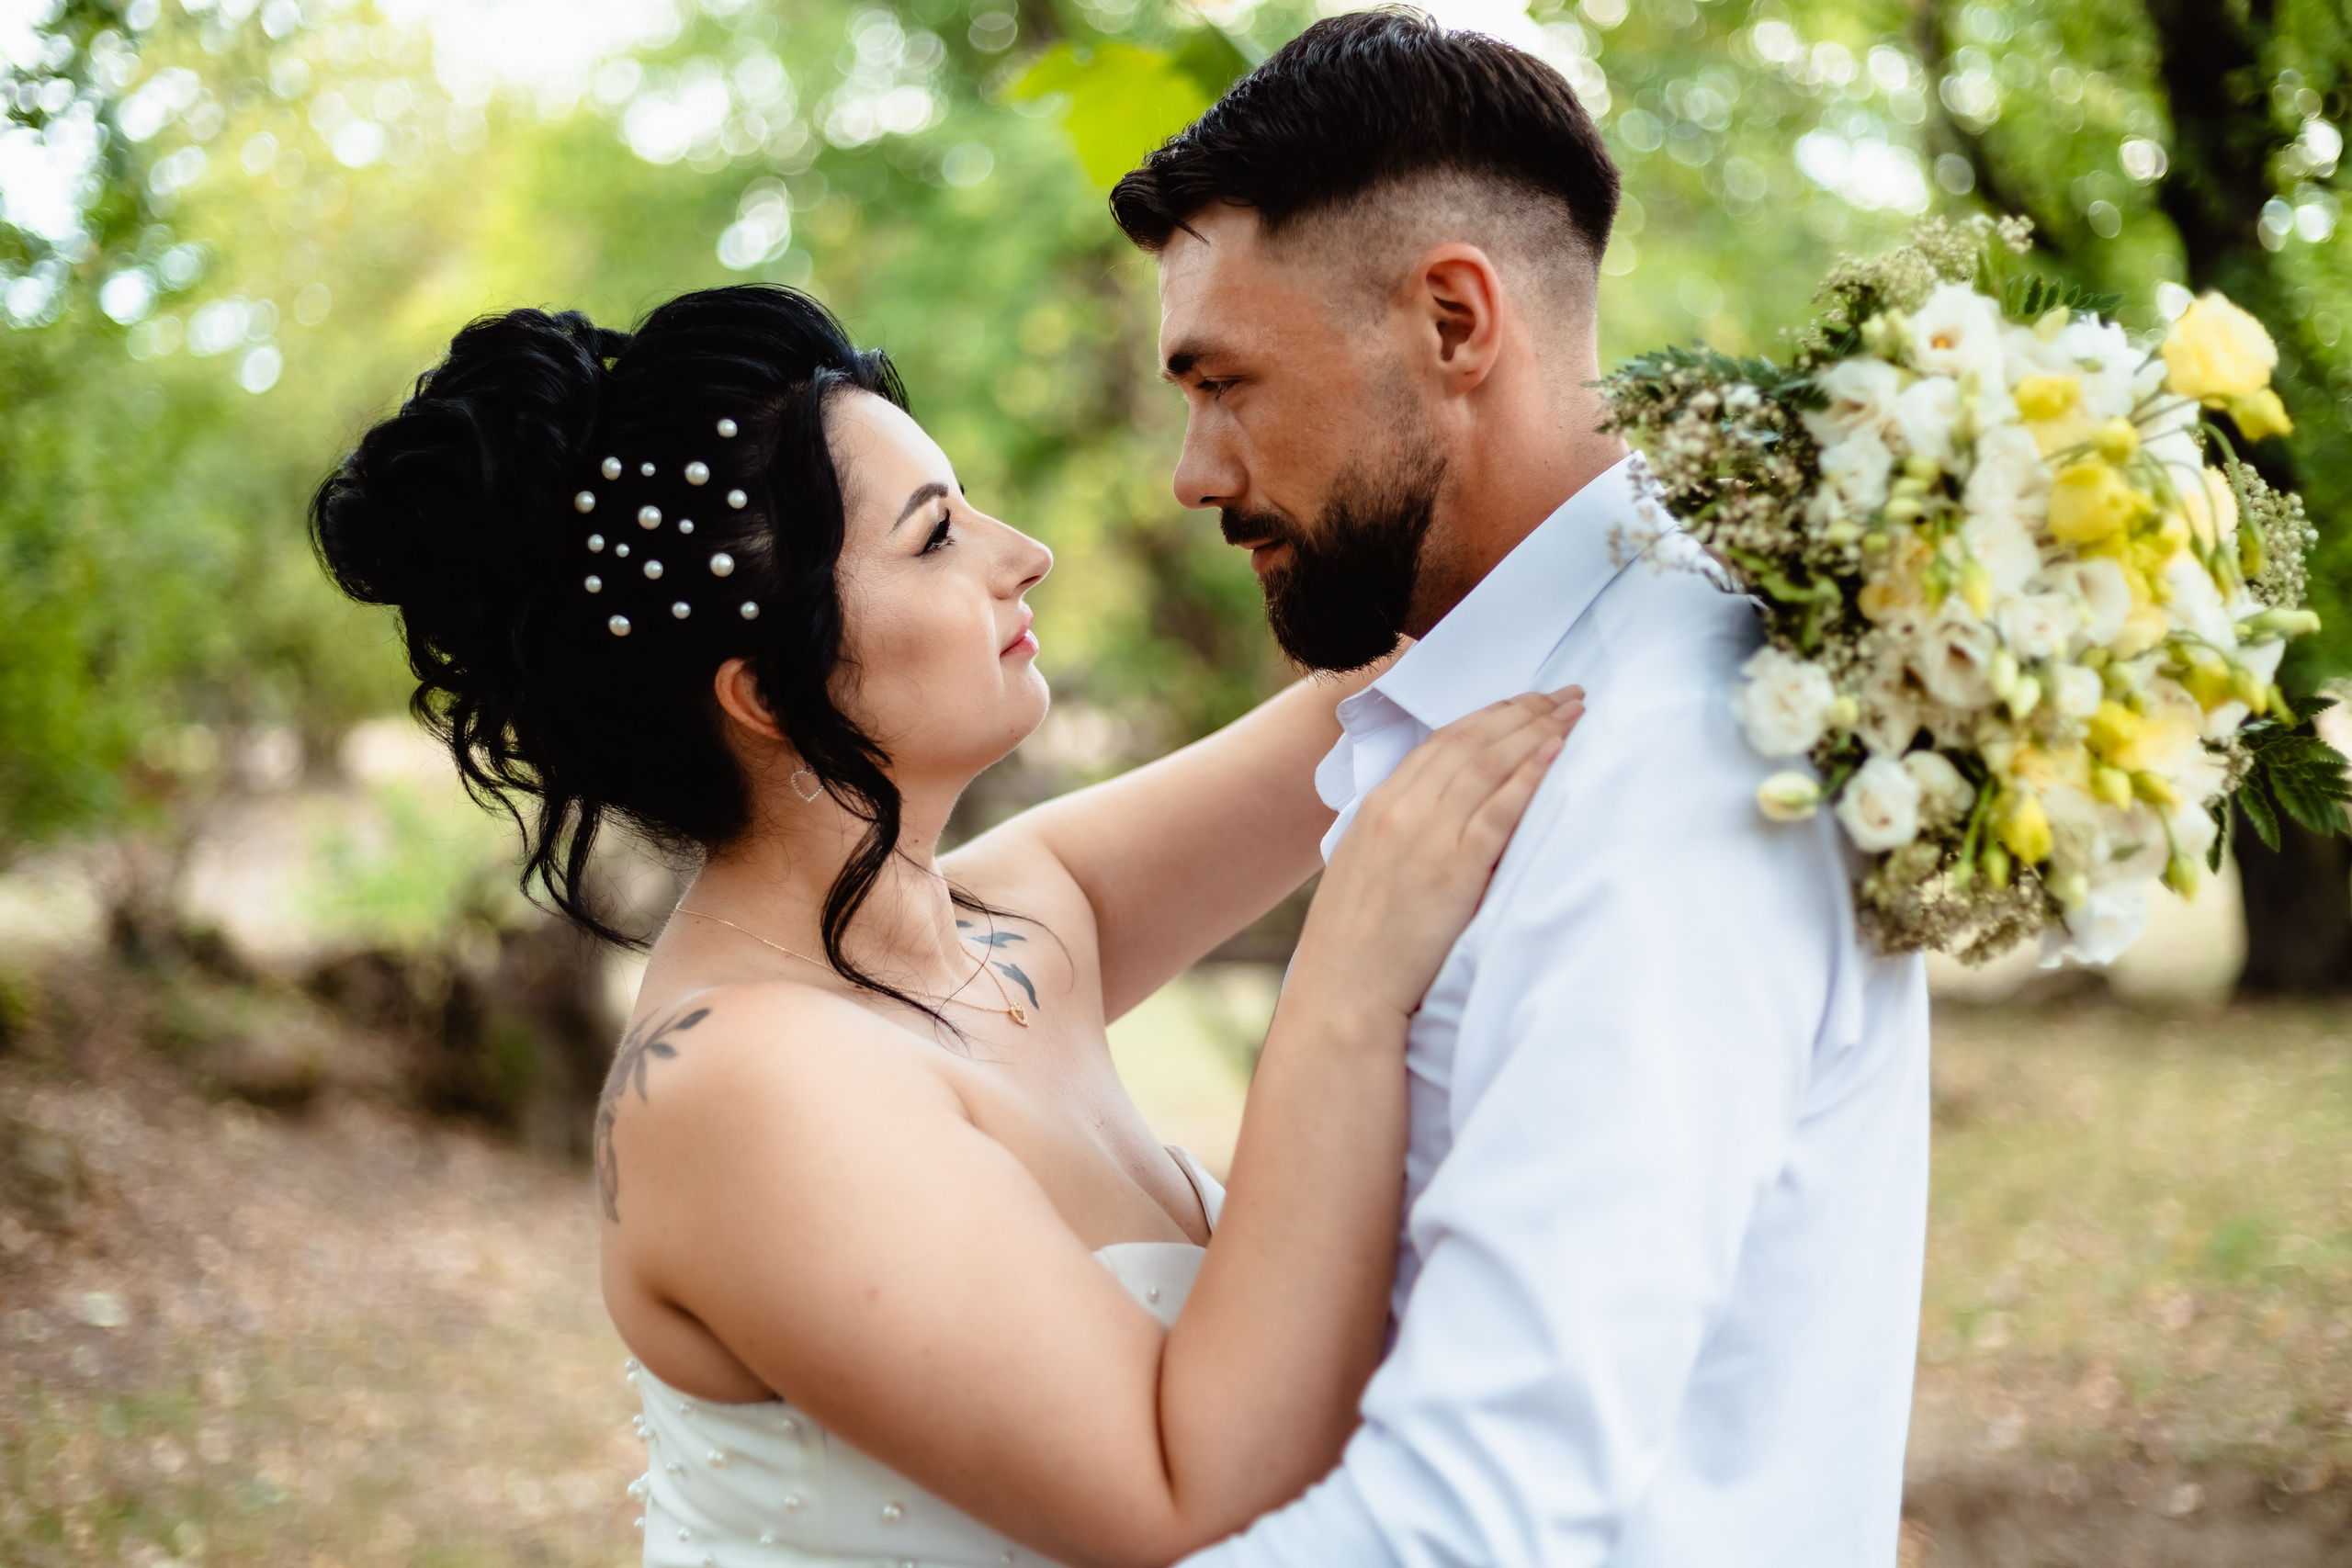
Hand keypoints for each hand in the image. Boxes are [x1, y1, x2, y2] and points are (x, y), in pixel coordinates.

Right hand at [1295, 688, 1584, 1024]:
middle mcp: (1403, 809)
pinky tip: (1557, 752)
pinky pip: (1501, 809)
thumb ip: (1401, 832)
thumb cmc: (1357, 943)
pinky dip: (1531, 775)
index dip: (1490, 715)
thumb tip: (1444, 816)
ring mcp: (1429, 836)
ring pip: (1490, 764)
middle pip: (1472, 741)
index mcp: (1379, 805)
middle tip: (1565, 693)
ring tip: (1573, 712)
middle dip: (1523, 711)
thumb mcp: (1366, 866)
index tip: (1525, 702)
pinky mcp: (1455, 868)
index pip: (1442, 741)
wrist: (1345, 991)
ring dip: (1537, 732)